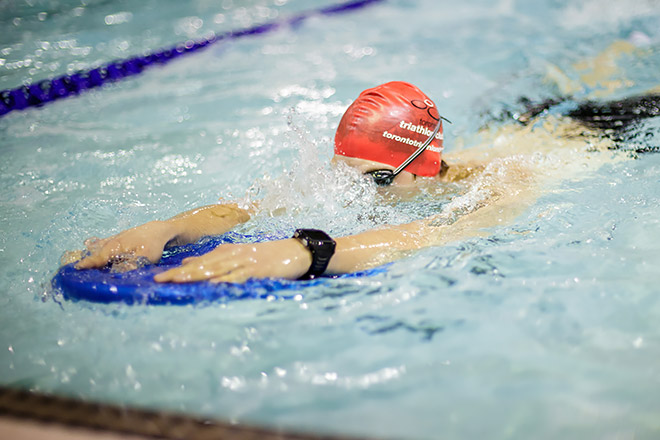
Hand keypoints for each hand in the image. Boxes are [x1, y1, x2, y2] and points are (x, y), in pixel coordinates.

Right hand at [76, 220, 176, 268]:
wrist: (160, 230)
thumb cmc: (152, 244)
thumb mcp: (143, 258)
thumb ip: (129, 266)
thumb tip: (116, 273)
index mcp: (115, 248)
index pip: (98, 259)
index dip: (87, 265)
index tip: (75, 269)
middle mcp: (112, 242)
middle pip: (96, 254)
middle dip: (85, 261)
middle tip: (72, 267)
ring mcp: (115, 239)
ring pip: (99, 247)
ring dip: (90, 254)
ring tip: (79, 261)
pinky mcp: (120, 238)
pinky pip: (104, 242)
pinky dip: (97, 246)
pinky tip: (90, 245)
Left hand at [153, 238, 311, 282]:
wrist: (295, 251)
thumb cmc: (266, 255)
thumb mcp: (237, 253)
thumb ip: (214, 258)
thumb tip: (187, 263)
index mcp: (226, 251)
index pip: (197, 261)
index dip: (178, 269)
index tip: (158, 277)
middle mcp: (232, 255)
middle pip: (201, 265)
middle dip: (179, 273)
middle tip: (159, 279)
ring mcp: (243, 262)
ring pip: (215, 270)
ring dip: (195, 275)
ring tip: (177, 280)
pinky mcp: (256, 270)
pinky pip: (237, 277)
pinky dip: (223, 281)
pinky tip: (211, 285)